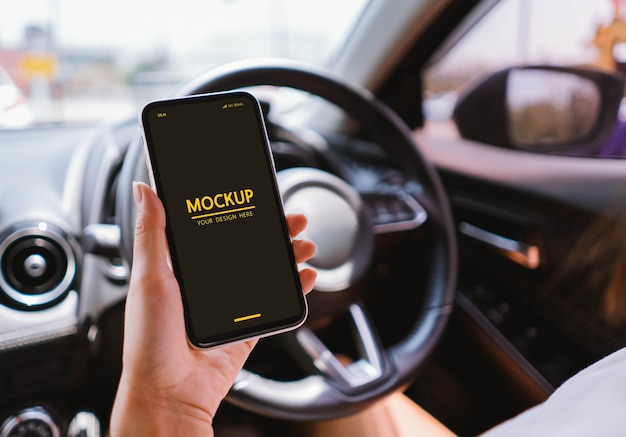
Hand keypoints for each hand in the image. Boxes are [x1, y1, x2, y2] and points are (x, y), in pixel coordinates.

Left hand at [109, 182, 316, 435]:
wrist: (170, 393)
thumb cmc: (150, 341)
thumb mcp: (149, 278)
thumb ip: (152, 233)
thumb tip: (144, 190)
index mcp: (182, 269)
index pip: (216, 231)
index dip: (239, 212)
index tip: (257, 198)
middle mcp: (208, 284)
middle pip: (248, 248)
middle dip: (274, 232)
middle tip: (292, 220)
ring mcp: (230, 305)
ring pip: (267, 271)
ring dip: (289, 255)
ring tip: (304, 244)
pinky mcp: (247, 327)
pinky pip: (276, 302)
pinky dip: (295, 288)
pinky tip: (306, 276)